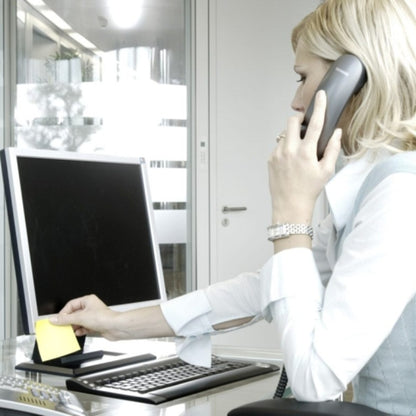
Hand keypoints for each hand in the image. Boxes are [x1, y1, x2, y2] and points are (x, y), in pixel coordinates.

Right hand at [50, 294, 119, 338]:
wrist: (115, 327)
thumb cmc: (103, 318)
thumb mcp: (80, 318)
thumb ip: (66, 319)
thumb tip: (55, 319)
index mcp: (88, 300)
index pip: (71, 305)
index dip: (64, 313)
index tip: (57, 320)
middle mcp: (91, 307)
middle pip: (75, 314)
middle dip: (69, 321)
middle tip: (62, 327)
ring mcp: (93, 316)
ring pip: (80, 321)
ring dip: (74, 326)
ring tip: (69, 331)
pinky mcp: (96, 325)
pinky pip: (85, 327)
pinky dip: (81, 330)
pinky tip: (78, 333)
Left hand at [268, 90, 341, 223]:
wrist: (290, 205)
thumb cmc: (308, 190)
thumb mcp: (326, 171)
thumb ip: (332, 149)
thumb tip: (336, 133)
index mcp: (306, 152)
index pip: (315, 123)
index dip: (320, 107)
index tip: (321, 95)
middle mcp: (289, 150)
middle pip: (291, 121)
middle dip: (299, 120)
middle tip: (305, 127)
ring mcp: (277, 154)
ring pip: (283, 134)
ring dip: (292, 136)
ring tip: (299, 151)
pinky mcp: (270, 159)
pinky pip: (278, 146)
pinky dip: (285, 148)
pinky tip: (290, 161)